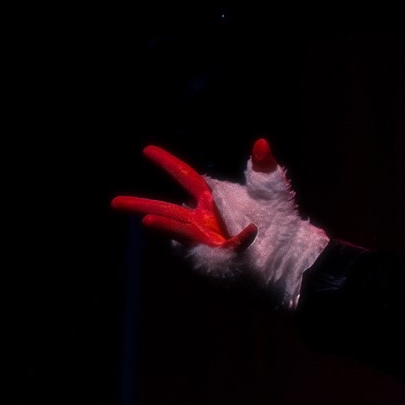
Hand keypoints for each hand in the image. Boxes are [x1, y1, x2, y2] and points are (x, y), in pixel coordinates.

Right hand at [112, 141, 279, 250]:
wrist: (291, 254)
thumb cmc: (281, 221)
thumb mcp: (271, 189)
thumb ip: (263, 166)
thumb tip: (262, 144)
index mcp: (214, 198)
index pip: (186, 176)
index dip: (167, 163)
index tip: (147, 150)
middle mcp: (203, 219)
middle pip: (167, 208)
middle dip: (140, 205)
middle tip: (113, 203)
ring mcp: (204, 241)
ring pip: (177, 229)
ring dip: (162, 225)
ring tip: (146, 222)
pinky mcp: (210, 260)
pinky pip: (209, 246)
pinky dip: (232, 240)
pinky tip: (250, 233)